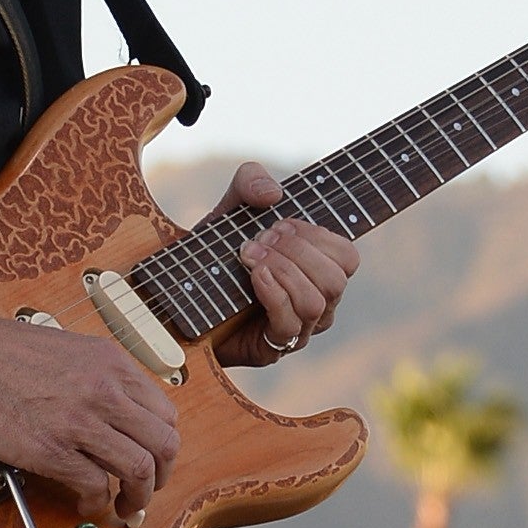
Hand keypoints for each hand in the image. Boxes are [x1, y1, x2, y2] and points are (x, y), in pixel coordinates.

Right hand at [0, 302, 179, 520]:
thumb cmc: (2, 351)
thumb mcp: (71, 351)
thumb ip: (101, 380)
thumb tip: (121, 415)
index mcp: (112, 364)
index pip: (166, 413)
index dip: (164, 445)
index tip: (155, 459)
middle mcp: (105, 391)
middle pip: (163, 445)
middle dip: (161, 477)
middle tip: (147, 490)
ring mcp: (81, 422)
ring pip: (139, 470)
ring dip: (137, 497)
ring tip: (123, 506)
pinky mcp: (52, 450)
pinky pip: (95, 486)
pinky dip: (96, 501)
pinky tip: (86, 500)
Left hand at [208, 161, 358, 369]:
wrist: (181, 293)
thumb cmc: (216, 251)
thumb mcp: (232, 206)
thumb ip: (251, 181)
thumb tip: (274, 193)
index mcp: (317, 270)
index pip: (347, 256)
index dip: (318, 236)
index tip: (279, 222)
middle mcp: (316, 302)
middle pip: (336, 279)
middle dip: (296, 252)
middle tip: (259, 239)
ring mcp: (298, 329)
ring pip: (316, 303)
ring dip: (283, 271)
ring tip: (249, 257)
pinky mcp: (273, 347)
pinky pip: (290, 324)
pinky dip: (274, 294)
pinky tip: (254, 276)